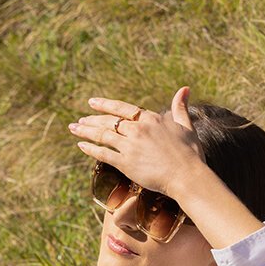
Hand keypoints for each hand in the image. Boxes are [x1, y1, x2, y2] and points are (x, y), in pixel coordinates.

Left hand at [68, 85, 205, 199]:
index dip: (105, 105)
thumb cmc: (190, 154)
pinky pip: (103, 153)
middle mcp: (138, 129)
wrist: (187, 176)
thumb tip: (184, 88)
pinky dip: (91, 149)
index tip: (92, 102)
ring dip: (86, 131)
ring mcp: (130, 146)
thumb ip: (180, 107)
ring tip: (74, 128)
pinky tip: (81, 145)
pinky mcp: (126, 163)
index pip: (123, 108)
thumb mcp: (186, 126)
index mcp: (151, 119)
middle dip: (92, 119)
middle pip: (109, 121)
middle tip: (79, 120)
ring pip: (103, 135)